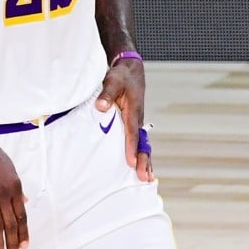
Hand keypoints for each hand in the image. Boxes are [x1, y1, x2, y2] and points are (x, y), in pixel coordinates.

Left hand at [96, 56, 154, 180]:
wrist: (130, 70)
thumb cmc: (121, 76)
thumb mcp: (112, 80)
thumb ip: (107, 94)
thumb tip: (101, 107)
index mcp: (133, 110)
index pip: (132, 132)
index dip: (131, 147)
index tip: (131, 162)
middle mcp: (137, 118)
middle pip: (142, 142)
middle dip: (144, 160)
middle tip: (144, 177)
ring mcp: (136, 122)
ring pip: (142, 144)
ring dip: (145, 160)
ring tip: (147, 178)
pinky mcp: (133, 123)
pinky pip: (138, 141)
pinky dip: (141, 154)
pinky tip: (141, 166)